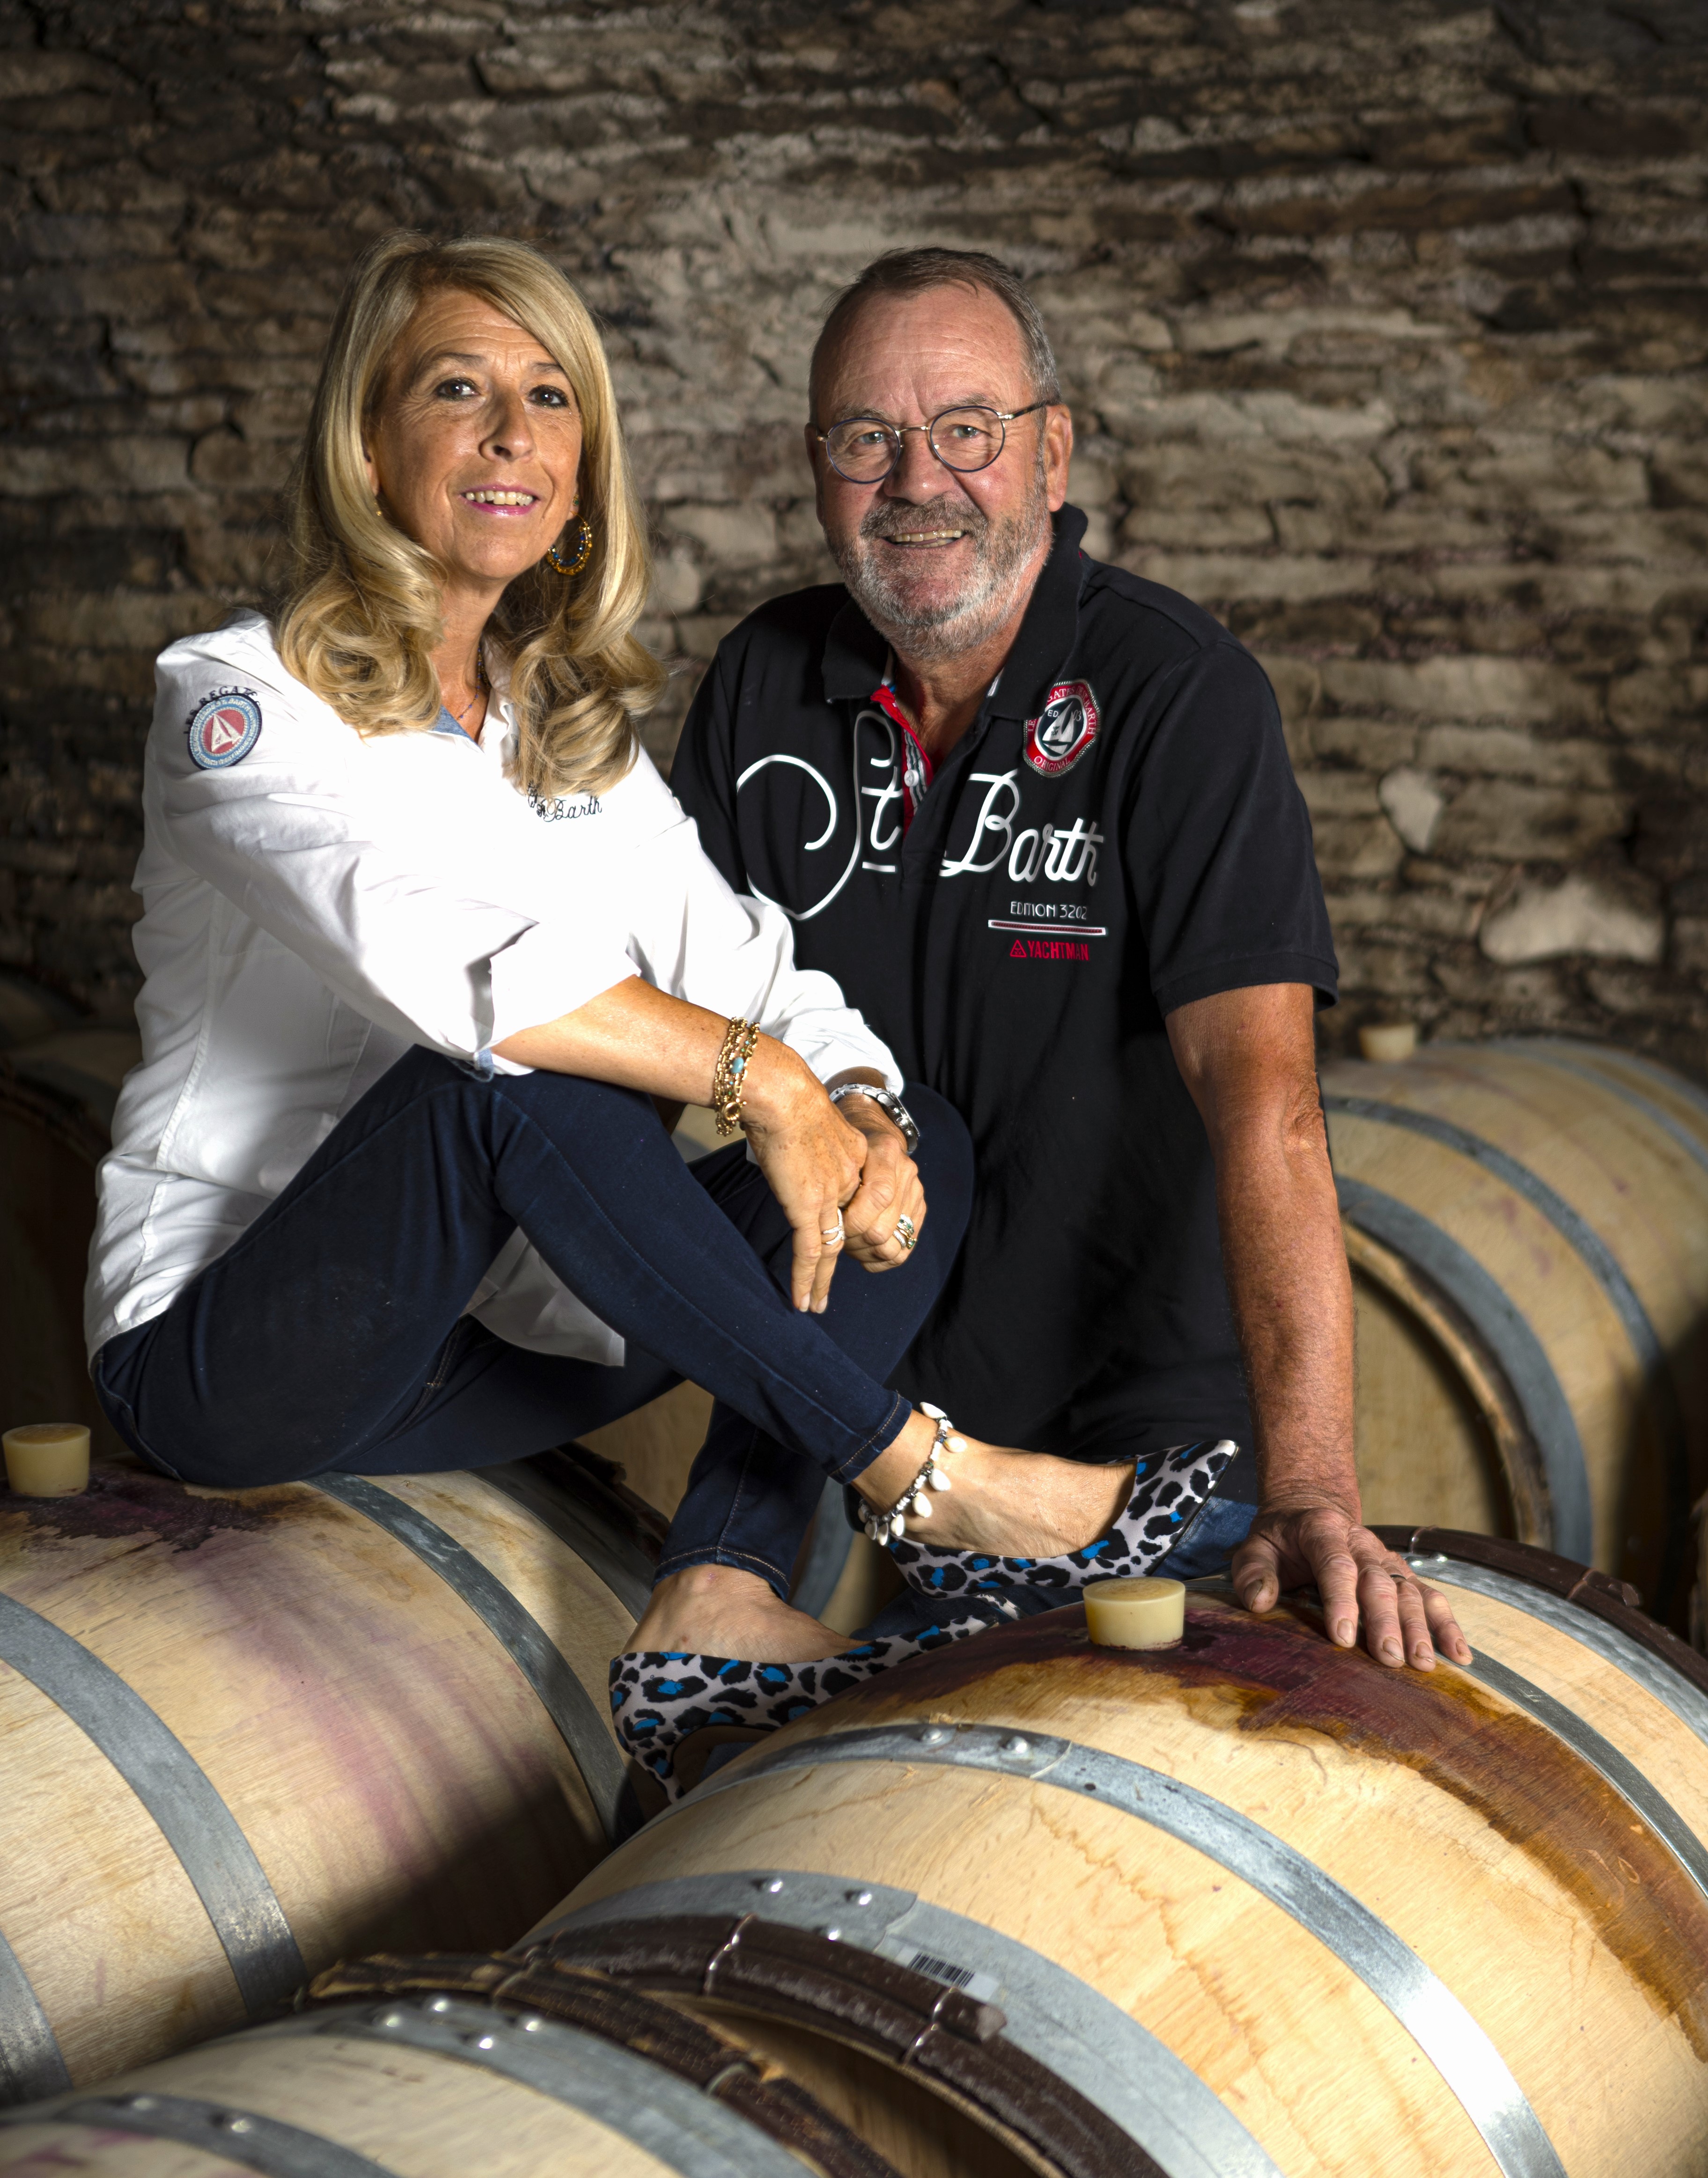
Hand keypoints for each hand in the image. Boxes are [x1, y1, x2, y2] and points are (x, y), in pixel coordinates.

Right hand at [741, 1049, 867, 1313]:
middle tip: (827, 1287)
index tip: (832, 1238)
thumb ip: (803, 1141)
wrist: (782, 1092)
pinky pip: (809, 1252)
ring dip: (821, 1281)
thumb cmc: (782, 1096)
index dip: (842, 1223)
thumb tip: (780, 1143)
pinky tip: (801, 1301)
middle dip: (837, 1261)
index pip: (850, 1201)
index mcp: (853, 1157)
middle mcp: (849, 1180)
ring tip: (815, 1305)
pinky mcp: (808, 1206)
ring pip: (829, 1249)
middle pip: (844, 1230)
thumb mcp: (805, 1121)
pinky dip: (806, 1279)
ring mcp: (831, 1196)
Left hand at [831, 1092, 925, 1272]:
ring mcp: (916, 1192)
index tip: (831, 1225)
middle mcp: (906, 1171)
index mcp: (886, 1152)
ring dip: (865, 1253)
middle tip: (835, 1238)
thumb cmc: (842, 1146)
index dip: (852, 1220)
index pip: (878, 1197)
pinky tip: (864, 1254)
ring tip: (848, 1245)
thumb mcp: (833, 1152)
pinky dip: (880, 1260)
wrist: (871, 1135)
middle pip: (882, 1229)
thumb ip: (832, 1179)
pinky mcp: (919, 1210)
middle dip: (853, 1241)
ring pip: (892, 1246)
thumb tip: (822, 1220)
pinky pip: (903, 1251)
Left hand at [1232, 1498, 1471, 1669]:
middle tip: (1389, 1659)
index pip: (1336, 1564)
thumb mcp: (1255, 1547)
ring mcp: (1386, 1560)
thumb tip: (1259, 1602)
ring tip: (1423, 1664)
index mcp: (1323, 1531)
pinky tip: (1458, 1654)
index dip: (1341, 1600)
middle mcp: (1362, 1543)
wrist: (1310, 1511)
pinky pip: (1430, 1598)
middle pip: (1378, 1582)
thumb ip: (1253, 1572)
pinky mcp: (1403, 1575)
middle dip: (1385, 1622)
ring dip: (1419, 1628)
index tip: (1343, 1637)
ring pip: (1408, 1592)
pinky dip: (1447, 1625)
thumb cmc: (1281, 1539)